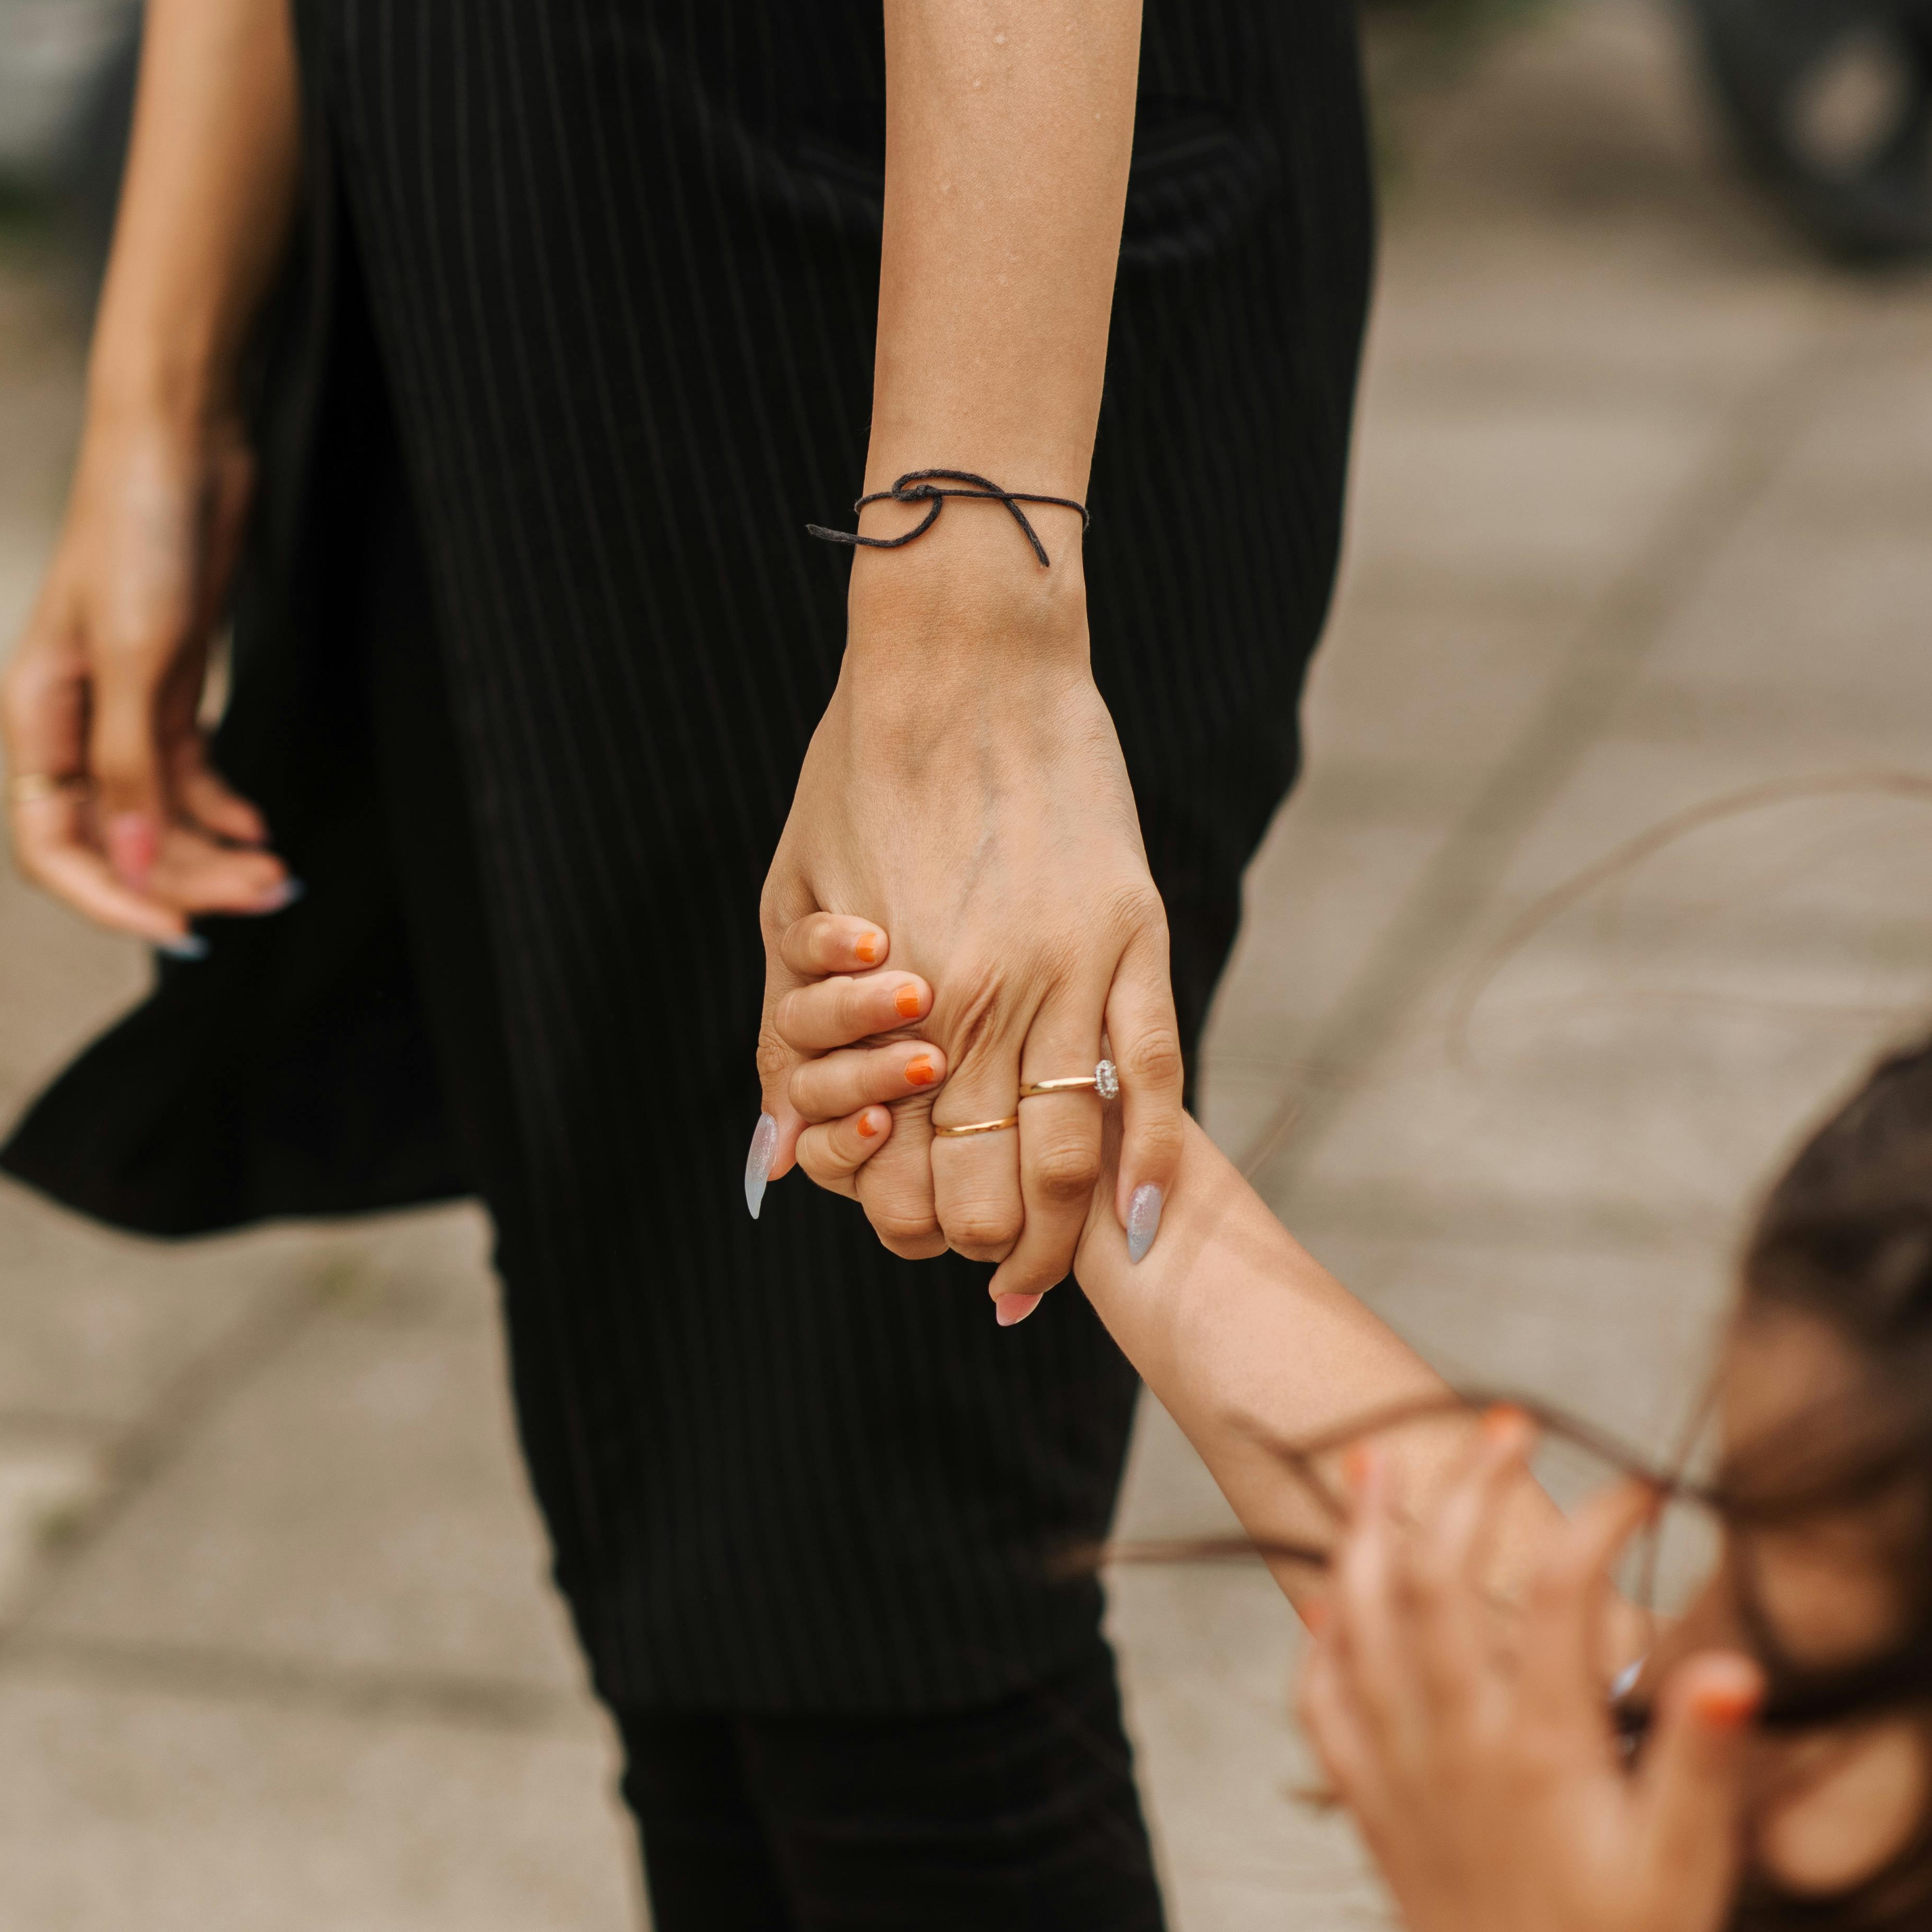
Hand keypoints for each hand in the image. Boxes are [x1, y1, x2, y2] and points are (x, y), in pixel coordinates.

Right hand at [0, 403, 294, 947]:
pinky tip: (259, 827)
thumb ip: (132, 765)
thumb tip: (132, 863)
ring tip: (279, 873)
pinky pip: (187, 780)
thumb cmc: (139, 529)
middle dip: (188, 877)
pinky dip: (223, 810)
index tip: (180, 926)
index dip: (110, 898)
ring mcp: (121, 710)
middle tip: (267, 894)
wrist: (181, 439)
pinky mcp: (168, 689)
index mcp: (36, 719)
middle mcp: (71, 726)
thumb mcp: (138, 654)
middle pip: (118, 842)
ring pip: (159, 817)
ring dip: (215, 852)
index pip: (53, 848)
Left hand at [750, 568, 1179, 1314]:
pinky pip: (1153, 1076)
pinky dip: (1148, 1163)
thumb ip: (794, 1029)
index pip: (904, 1171)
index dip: (909, 1225)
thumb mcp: (790, 906)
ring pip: (1070, 1152)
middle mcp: (979, 1003)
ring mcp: (1067, 972)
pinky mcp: (1133, 936)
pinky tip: (1138, 1222)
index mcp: (891, 1001)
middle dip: (983, 1246)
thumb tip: (778, 1156)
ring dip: (1058, 1235)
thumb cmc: (857, 773)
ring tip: (1049, 1269)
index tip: (920, 1240)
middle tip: (987, 1268)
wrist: (960, 662)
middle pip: (989, 1184)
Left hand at [1296, 1416, 1763, 1931]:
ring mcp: (1399, 1767)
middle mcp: (1452, 1742)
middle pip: (1437, 1580)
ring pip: (1362, 1621)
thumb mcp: (1685, 1867)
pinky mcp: (1371, 1801)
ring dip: (1368, 1534)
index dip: (1592, 1523)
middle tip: (1504, 1425)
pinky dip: (1318, 1638)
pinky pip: (1320, 1701)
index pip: (1555, 1596)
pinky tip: (1326, 1599)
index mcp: (1535, 1748)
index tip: (1635, 1485)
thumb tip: (1734, 1673)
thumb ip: (1700, 1763)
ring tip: (1376, 1463)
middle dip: (1465, 1489)